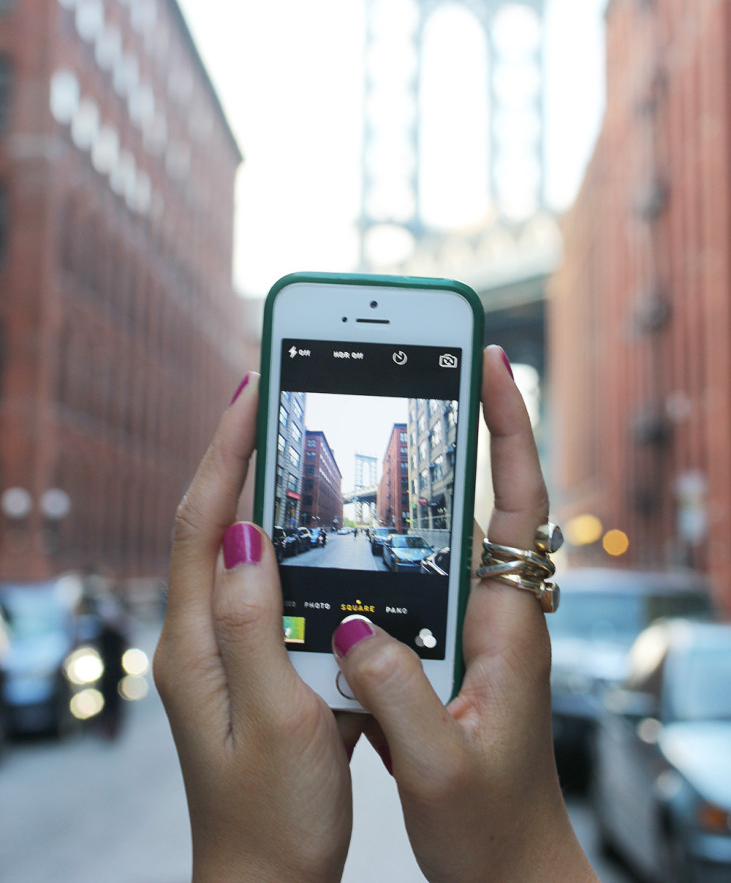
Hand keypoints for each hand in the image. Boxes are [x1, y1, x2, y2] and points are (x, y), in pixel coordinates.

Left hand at [154, 374, 357, 882]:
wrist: (268, 881)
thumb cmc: (275, 816)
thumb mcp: (276, 718)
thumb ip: (254, 623)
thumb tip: (243, 533)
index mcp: (196, 643)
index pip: (203, 521)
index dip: (226, 450)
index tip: (254, 389)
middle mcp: (197, 636)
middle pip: (210, 521)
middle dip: (237, 451)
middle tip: (273, 394)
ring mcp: (219, 647)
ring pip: (236, 546)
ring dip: (259, 488)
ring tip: (291, 437)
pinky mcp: (246, 661)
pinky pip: (260, 581)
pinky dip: (283, 538)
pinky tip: (313, 526)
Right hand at [333, 346, 598, 882]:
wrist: (507, 870)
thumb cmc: (492, 827)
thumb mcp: (442, 764)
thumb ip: (399, 693)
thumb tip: (356, 624)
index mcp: (508, 625)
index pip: (518, 502)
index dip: (507, 428)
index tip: (489, 361)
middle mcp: (495, 612)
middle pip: (484, 495)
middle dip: (465, 422)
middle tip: (426, 360)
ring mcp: (472, 626)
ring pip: (448, 530)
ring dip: (423, 473)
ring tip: (383, 418)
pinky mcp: (446, 646)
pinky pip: (421, 571)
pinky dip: (395, 533)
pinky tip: (356, 522)